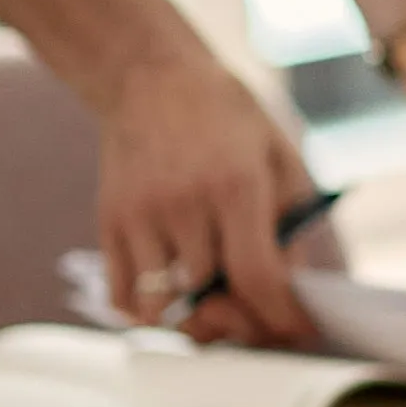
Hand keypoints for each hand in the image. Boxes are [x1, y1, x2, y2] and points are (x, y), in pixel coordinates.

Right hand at [99, 45, 318, 346]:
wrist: (151, 76)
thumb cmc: (227, 117)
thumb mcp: (279, 157)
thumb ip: (291, 223)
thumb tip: (294, 291)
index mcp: (236, 186)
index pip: (256, 276)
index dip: (279, 317)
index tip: (296, 330)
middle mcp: (184, 204)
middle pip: (208, 301)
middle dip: (242, 326)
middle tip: (259, 324)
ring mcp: (141, 216)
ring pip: (162, 308)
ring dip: (194, 324)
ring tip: (218, 312)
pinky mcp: (109, 222)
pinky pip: (121, 297)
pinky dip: (147, 315)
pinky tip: (174, 300)